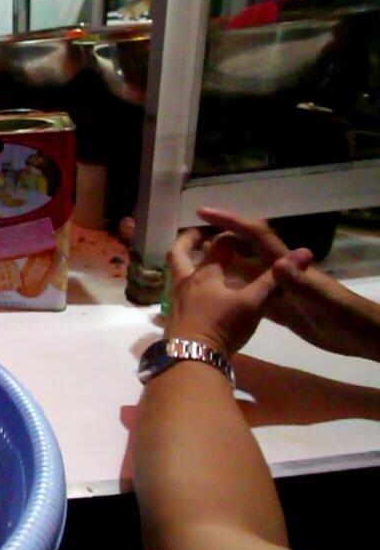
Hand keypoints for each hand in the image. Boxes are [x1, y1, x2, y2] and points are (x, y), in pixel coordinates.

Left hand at [166, 227, 288, 356]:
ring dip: (184, 262)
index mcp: (205, 273)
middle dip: (189, 239)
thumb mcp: (253, 303)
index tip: (240, 232)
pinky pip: (177, 291)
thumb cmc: (222, 326)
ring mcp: (175, 298)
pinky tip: (196, 293)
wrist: (191, 357)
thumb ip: (274, 279)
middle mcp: (185, 281)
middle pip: (179, 252)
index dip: (230, 236)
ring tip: (196, 261)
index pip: (217, 245)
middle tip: (199, 233)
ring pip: (175, 272)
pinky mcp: (173, 315)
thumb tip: (304, 253)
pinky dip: (185, 284)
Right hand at [196, 208, 376, 358]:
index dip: (230, 222)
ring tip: (192, 261)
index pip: (255, 235)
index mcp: (287, 265)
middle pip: (244, 249)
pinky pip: (250, 294)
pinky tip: (215, 294)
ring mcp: (278, 290)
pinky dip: (232, 289)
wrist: (362, 336)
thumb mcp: (322, 300)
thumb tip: (278, 263)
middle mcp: (278, 273)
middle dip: (218, 238)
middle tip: (187, 236)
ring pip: (244, 272)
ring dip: (221, 263)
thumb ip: (300, 283)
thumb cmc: (345, 316)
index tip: (203, 212)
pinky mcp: (279, 308)